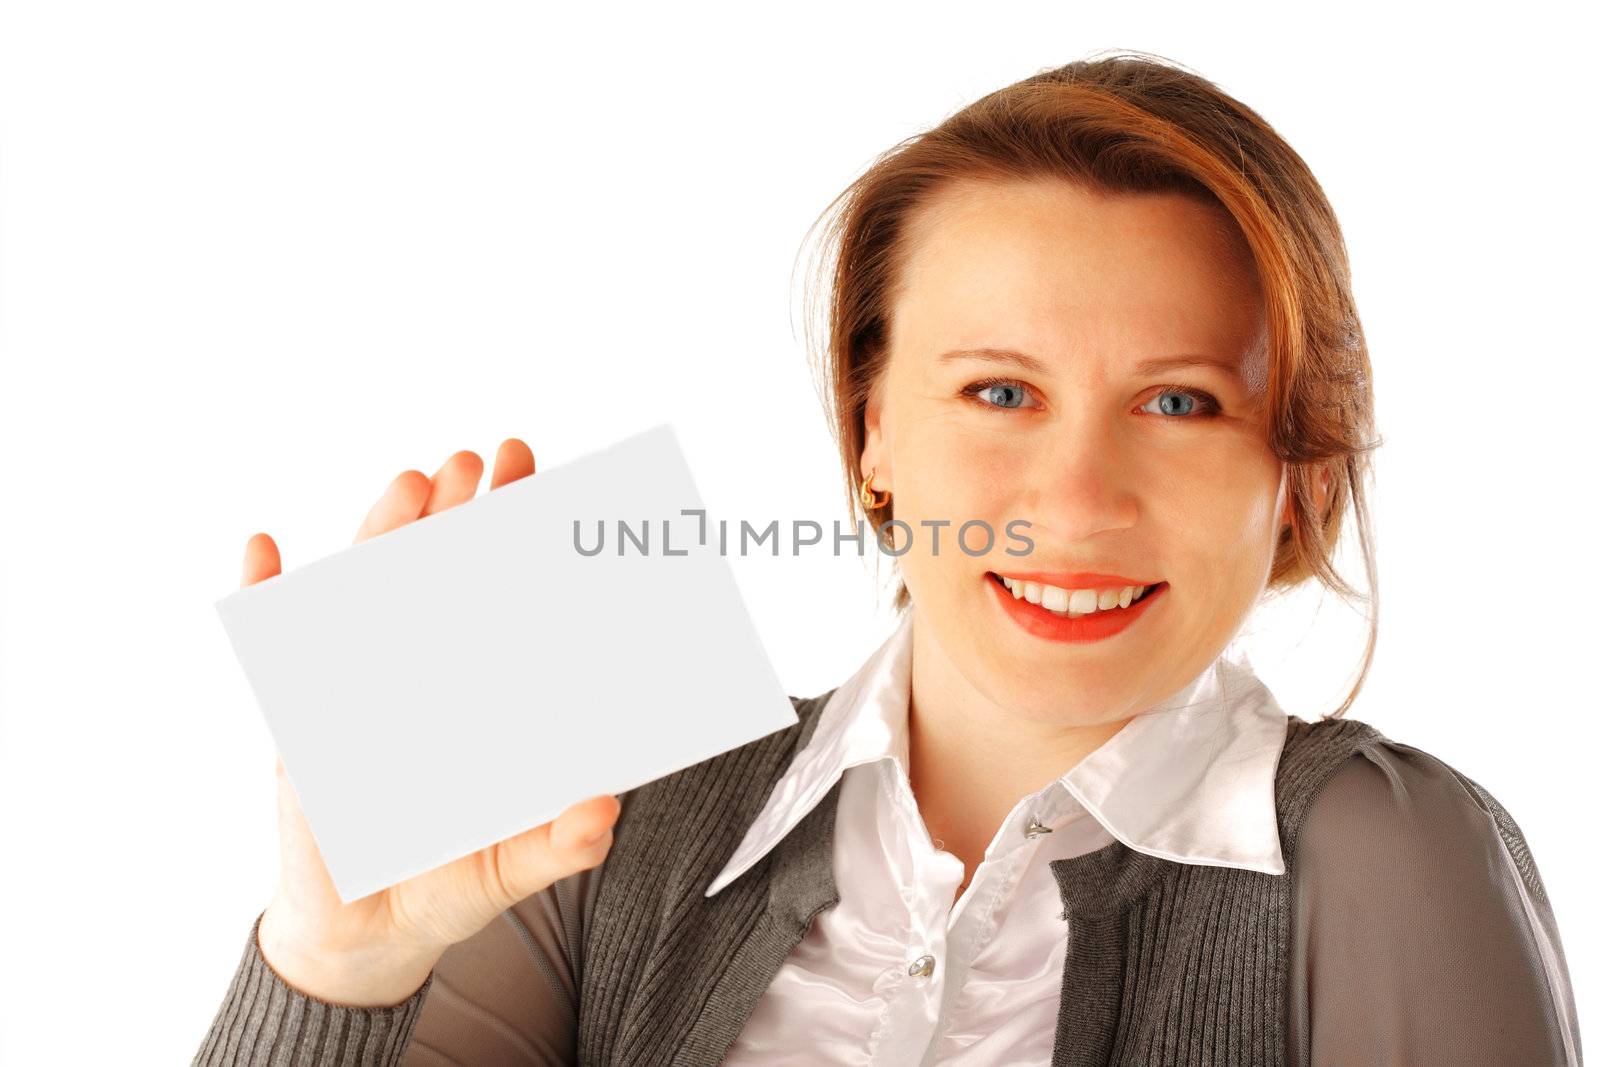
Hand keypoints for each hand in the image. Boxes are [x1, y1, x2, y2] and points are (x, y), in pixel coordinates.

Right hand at [242, 439, 621, 1005]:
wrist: (369, 932)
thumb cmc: (450, 881)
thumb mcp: (512, 866)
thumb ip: (559, 844)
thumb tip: (603, 814)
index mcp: (476, 685)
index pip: (499, 591)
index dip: (514, 533)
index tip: (536, 478)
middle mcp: (418, 668)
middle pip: (435, 570)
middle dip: (456, 510)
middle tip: (478, 458)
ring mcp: (355, 683)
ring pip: (365, 589)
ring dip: (384, 532)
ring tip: (412, 485)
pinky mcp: (299, 716)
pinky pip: (274, 642)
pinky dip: (264, 595)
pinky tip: (266, 551)